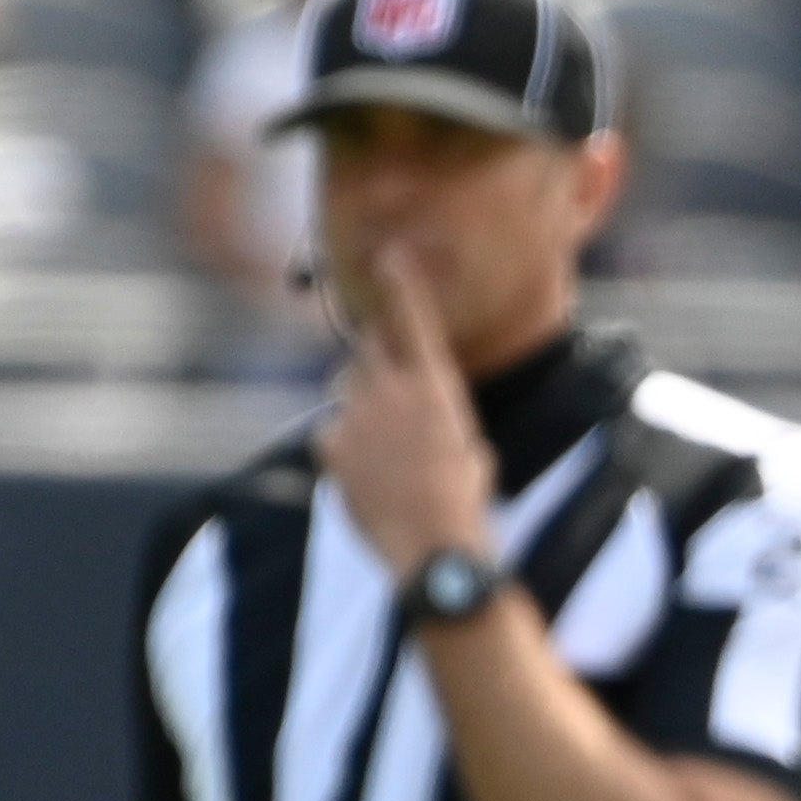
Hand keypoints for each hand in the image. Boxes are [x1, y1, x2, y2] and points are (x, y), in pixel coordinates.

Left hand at [314, 244, 493, 580]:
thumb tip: (420, 417)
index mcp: (436, 386)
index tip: (389, 255)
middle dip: (374, 362)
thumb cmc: (466, 503)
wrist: (434, 546)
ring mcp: (355, 415)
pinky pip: (331, 432)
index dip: (400, 285)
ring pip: (346, 392)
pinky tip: (367, 479)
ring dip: (361, 408)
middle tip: (389, 395)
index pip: (413, 321)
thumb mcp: (470, 448)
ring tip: (385, 453)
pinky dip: (343, 448)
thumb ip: (438, 417)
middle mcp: (391, 390)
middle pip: (368, 351)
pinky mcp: (330, 443)